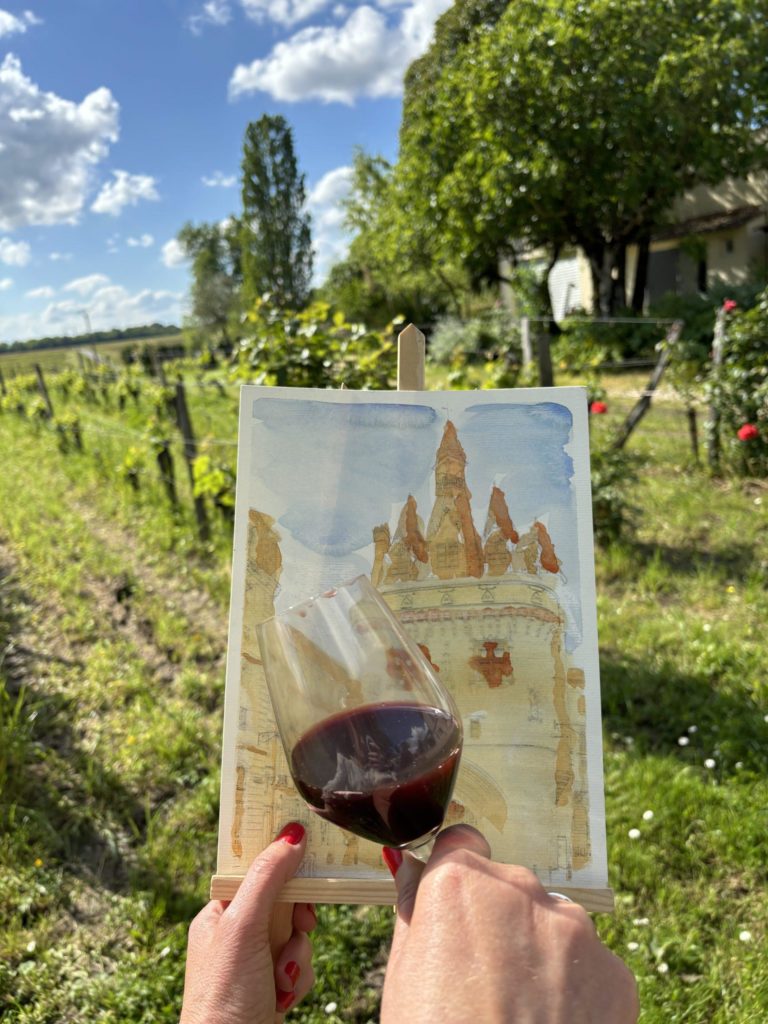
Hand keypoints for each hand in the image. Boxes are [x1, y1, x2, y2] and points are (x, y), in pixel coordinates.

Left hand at [181, 823, 315, 1023]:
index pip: (256, 872)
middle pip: (284, 902)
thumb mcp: (244, 926)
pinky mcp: (271, 987)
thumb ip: (268, 876)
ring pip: (297, 935)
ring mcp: (254, 963)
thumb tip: (293, 831)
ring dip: (298, 955)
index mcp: (219, 914)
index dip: (282, 866)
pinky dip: (299, 978)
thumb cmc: (224, 994)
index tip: (307, 856)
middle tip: (302, 925)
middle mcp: (235, 936)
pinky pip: (300, 965)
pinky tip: (284, 995)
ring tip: (281, 977)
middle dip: (296, 921)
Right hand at [381, 825, 637, 1023]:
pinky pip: (591, 968)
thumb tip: (411, 866)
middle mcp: (521, 888)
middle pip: (510, 888)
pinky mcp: (615, 972)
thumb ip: (413, 909)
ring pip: (554, 927)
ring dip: (540, 956)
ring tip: (520, 1016)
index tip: (455, 911)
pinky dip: (576, 994)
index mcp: (460, 882)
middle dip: (498, 922)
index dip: (456, 880)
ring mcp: (575, 929)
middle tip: (482, 983)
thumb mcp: (402, 977)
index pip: (461, 843)